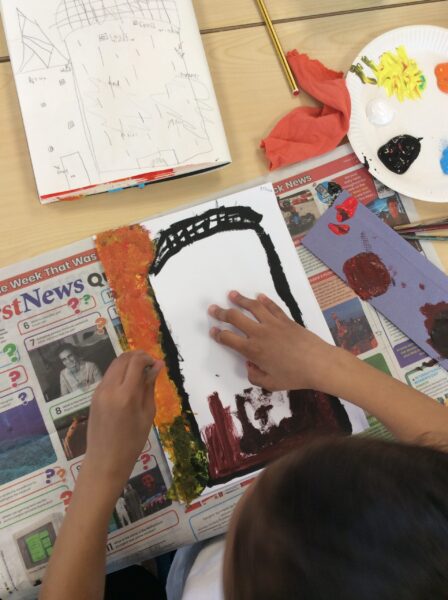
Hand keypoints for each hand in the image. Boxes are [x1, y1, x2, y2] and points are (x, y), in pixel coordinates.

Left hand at [83, 351, 162, 496]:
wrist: (105, 460)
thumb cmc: (132, 442)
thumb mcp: (147, 414)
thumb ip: (149, 387)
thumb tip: (158, 365)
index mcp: (126, 395)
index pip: (136, 362)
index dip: (148, 358)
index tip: (156, 364)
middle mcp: (110, 389)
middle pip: (123, 359)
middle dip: (138, 356)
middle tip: (150, 365)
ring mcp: (99, 391)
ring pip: (114, 365)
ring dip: (128, 363)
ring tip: (141, 373)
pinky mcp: (94, 396)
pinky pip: (108, 376)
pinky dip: (120, 372)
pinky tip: (129, 383)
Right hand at [208, 291, 335, 391]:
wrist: (318, 363)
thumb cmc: (295, 376)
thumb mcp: (271, 384)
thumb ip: (256, 377)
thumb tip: (250, 367)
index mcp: (253, 350)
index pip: (229, 339)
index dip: (218, 334)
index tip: (213, 330)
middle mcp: (260, 334)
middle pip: (235, 318)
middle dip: (221, 313)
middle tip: (213, 308)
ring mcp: (273, 324)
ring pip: (253, 307)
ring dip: (240, 300)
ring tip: (232, 294)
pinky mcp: (286, 320)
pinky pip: (272, 307)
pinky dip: (264, 301)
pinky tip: (259, 296)